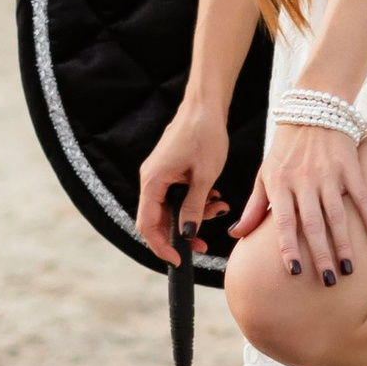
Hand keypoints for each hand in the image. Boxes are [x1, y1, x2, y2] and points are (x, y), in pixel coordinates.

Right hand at [136, 95, 231, 262]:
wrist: (206, 105)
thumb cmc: (206, 135)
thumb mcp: (205, 176)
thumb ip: (194, 207)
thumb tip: (187, 235)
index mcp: (153, 181)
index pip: (147, 225)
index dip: (161, 246)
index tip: (179, 260)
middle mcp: (150, 179)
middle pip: (158, 219)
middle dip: (183, 232)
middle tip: (206, 242)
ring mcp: (158, 174)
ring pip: (170, 207)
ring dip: (194, 213)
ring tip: (219, 207)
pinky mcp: (168, 169)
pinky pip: (176, 194)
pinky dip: (194, 200)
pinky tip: (213, 195)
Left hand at [253, 120, 366, 286]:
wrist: (313, 109)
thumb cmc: (285, 149)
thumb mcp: (265, 174)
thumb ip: (254, 207)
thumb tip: (237, 236)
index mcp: (280, 184)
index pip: (284, 221)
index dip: (289, 246)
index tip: (294, 271)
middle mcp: (304, 181)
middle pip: (313, 223)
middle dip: (321, 254)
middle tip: (328, 281)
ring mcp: (329, 173)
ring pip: (337, 214)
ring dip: (344, 243)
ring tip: (349, 268)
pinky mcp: (350, 166)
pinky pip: (362, 195)